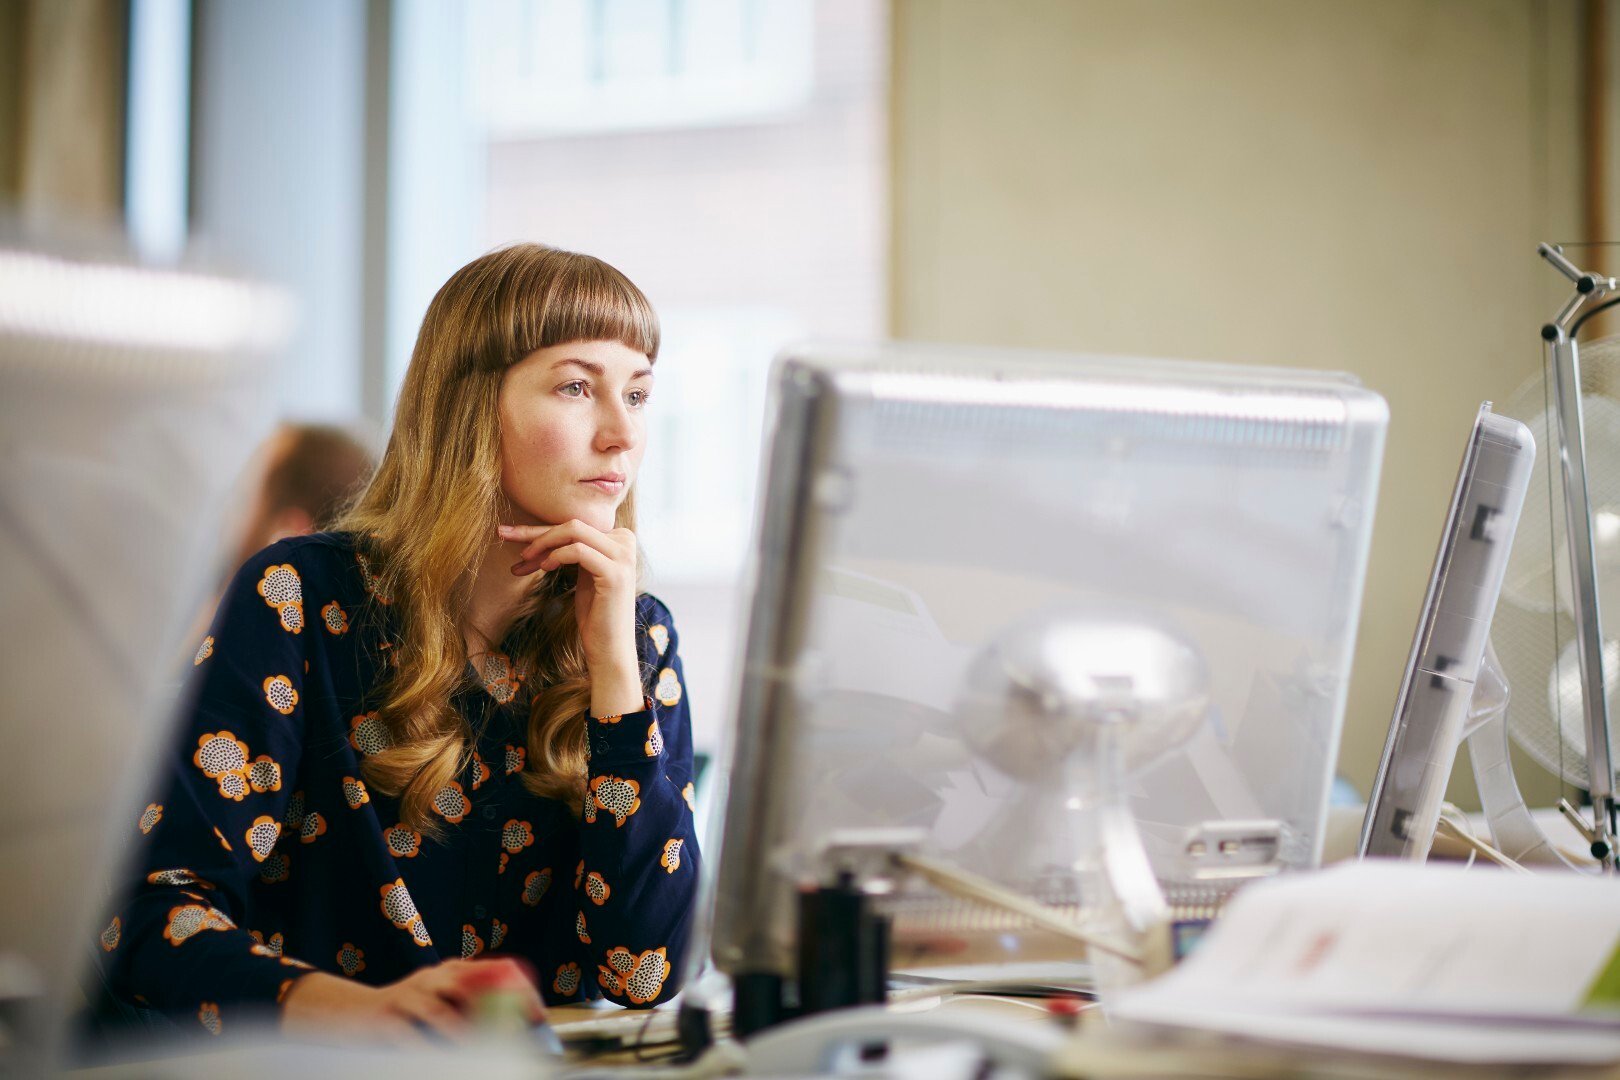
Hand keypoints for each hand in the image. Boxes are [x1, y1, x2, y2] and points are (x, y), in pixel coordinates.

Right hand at [280, 958, 545, 1042]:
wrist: (354, 1015)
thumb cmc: (410, 1013)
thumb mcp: (444, 1002)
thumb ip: (474, 1008)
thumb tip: (518, 1027)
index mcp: (453, 971)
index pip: (497, 970)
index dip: (521, 992)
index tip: (538, 1017)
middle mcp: (433, 977)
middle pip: (472, 987)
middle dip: (495, 1013)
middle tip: (512, 1037)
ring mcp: (408, 995)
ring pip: (439, 1014)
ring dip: (461, 1037)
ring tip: (478, 1054)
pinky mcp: (385, 1018)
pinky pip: (409, 1038)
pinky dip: (426, 1053)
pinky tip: (440, 1063)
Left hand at [499, 520, 643, 715]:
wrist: (609, 648)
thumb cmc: (594, 613)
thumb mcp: (581, 574)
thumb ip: (569, 550)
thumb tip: (533, 533)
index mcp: (619, 539)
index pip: (574, 525)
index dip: (540, 530)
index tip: (509, 535)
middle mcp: (625, 542)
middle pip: (572, 524)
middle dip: (535, 531)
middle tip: (503, 535)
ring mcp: (623, 557)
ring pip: (574, 530)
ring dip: (542, 542)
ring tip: (524, 559)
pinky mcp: (615, 573)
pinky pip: (578, 551)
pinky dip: (556, 556)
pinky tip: (544, 567)